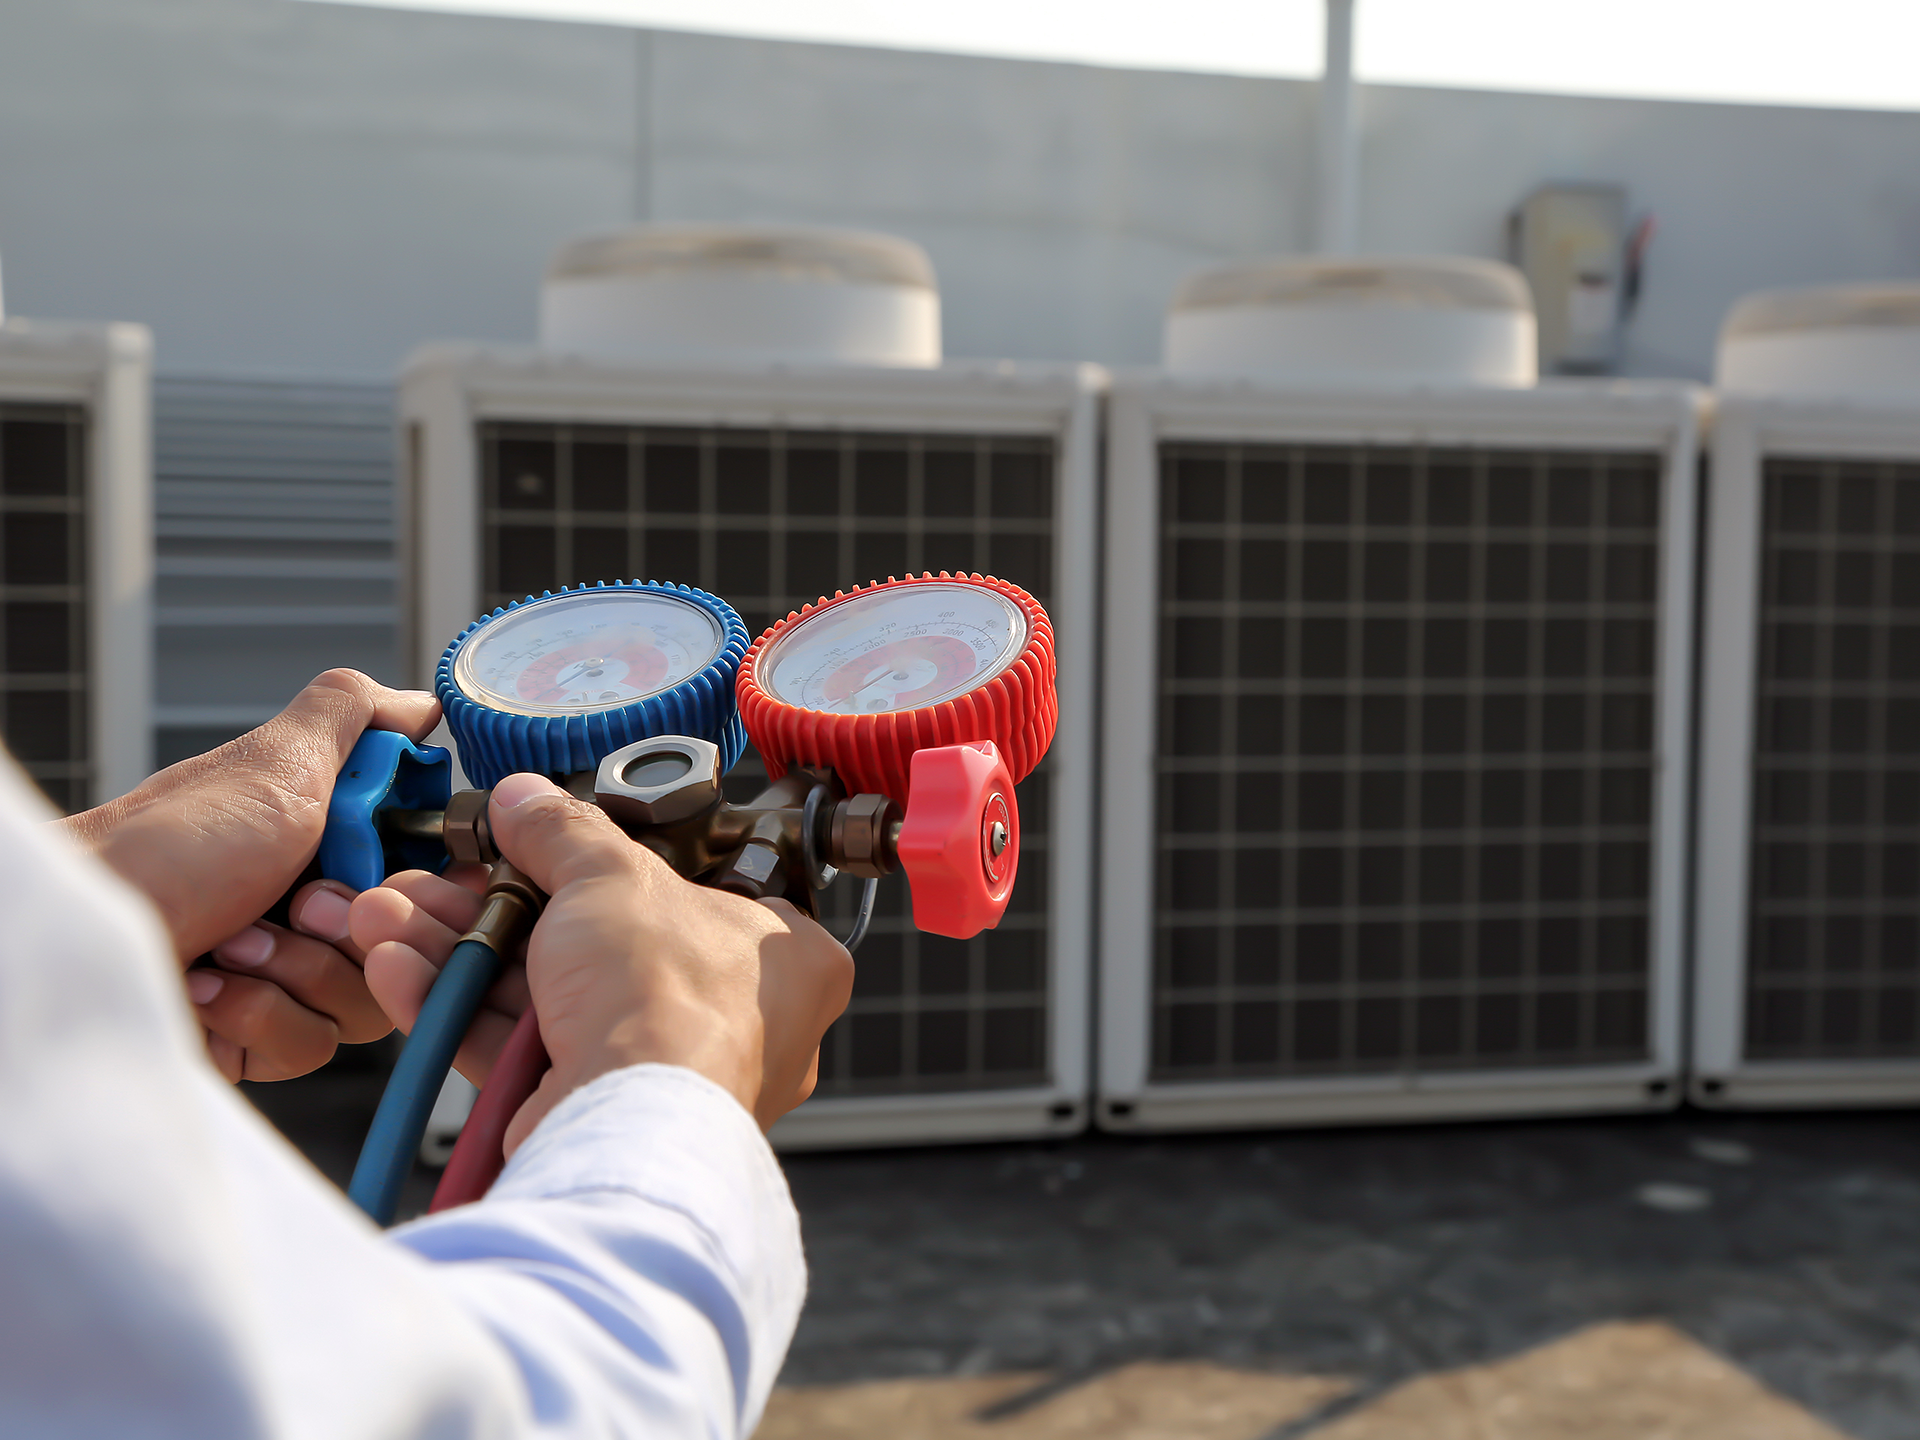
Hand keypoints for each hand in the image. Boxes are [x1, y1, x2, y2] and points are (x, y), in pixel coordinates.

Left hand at [63, 669, 441, 1080]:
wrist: (82, 941)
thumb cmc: (166, 849)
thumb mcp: (275, 762)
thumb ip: (353, 715)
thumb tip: (422, 700)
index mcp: (327, 836)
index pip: (432, 871)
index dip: (424, 883)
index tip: (388, 875)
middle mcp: (312, 902)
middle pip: (408, 942)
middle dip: (350, 930)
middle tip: (298, 906)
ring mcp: (286, 972)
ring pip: (364, 1002)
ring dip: (298, 973)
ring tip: (233, 944)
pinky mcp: (257, 1036)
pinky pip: (313, 1045)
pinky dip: (262, 1014)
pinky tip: (210, 986)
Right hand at [350, 772, 854, 1148]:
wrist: (625, 1126)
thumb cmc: (669, 1004)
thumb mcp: (612, 877)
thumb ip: (564, 834)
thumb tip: (529, 803)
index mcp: (785, 959)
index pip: (706, 892)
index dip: (621, 867)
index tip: (552, 846)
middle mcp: (734, 1022)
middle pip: (602, 946)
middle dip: (500, 909)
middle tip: (448, 879)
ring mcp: (661, 1073)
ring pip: (547, 998)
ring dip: (461, 954)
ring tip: (394, 914)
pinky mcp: (597, 1112)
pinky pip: (520, 1051)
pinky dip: (459, 1010)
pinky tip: (399, 969)